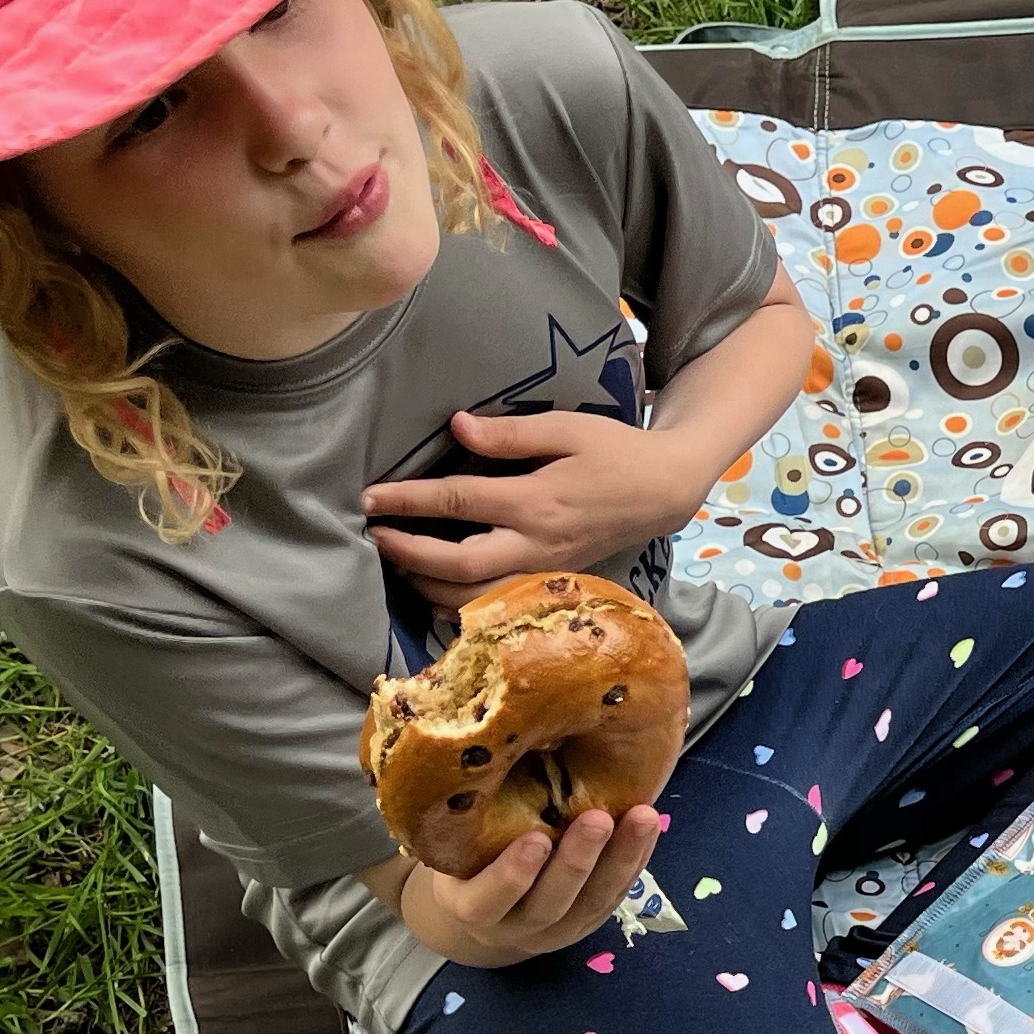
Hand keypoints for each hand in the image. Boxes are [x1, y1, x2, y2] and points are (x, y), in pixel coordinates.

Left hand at [365, 405, 722, 595]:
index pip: (458, 503)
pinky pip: (495, 605)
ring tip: (398, 562)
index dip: (408, 500)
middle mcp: (538, 545)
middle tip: (375, 535)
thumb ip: (510, 434)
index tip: (369, 497)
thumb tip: (457, 428)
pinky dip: (459, 604)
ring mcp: (544, 571)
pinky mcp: (549, 582)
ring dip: (427, 585)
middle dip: (408, 554)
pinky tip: (435, 589)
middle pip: (458, 565)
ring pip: (475, 597)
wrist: (664, 492)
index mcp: (538, 502)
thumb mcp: (567, 429)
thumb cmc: (616, 452)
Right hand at [397, 807, 666, 968]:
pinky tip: (649, 825)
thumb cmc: (468, 859)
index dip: (512, 875)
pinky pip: (617, 894)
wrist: (489, 910)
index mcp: (471, 907)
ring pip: (593, 901)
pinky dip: (635, 859)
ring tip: (642, 817)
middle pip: (551, 902)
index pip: (488, 901)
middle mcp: (516, 926)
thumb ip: (471, 819)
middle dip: (578, 861)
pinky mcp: (590, 921)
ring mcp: (558, 929)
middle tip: (597, 819)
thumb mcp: (458, 845)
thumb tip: (494, 750)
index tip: (535, 839)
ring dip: (621, 858)